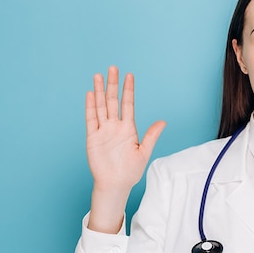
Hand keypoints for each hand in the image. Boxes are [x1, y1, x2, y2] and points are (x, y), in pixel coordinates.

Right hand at [85, 66, 164, 231]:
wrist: (115, 184)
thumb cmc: (130, 171)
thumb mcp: (144, 152)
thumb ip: (152, 136)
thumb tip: (163, 122)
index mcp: (128, 128)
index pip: (128, 104)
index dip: (128, 90)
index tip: (129, 75)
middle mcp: (115, 126)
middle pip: (112, 101)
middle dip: (112, 84)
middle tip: (113, 68)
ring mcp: (103, 131)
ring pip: (100, 106)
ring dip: (99, 91)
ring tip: (98, 75)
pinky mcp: (93, 138)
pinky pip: (91, 120)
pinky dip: (90, 107)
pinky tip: (90, 94)